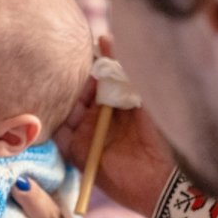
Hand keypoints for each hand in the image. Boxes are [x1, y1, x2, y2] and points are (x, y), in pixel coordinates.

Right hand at [54, 37, 174, 215]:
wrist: (168, 179)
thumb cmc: (166, 133)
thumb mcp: (147, 92)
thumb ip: (126, 68)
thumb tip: (105, 38)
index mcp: (122, 101)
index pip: (97, 77)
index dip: (88, 64)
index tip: (77, 49)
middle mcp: (103, 117)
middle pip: (77, 93)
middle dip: (71, 81)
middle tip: (66, 69)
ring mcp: (89, 135)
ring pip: (65, 110)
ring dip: (61, 99)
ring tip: (58, 86)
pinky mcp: (78, 153)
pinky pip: (58, 136)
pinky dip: (51, 123)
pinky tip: (48, 107)